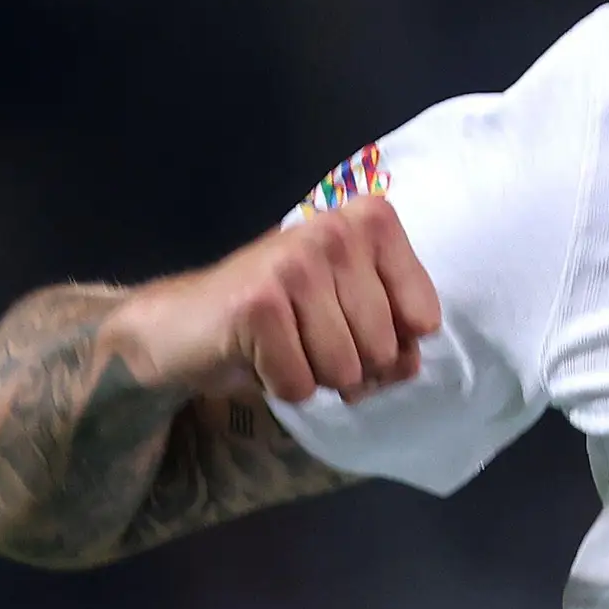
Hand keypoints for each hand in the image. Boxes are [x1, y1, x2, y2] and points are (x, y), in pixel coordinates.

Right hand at [98, 202, 440, 406]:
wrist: (183, 325)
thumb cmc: (282, 322)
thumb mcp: (353, 322)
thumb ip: (397, 340)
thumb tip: (407, 363)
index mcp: (371, 223)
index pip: (425, 319)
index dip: (390, 346)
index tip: (348, 325)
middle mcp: (337, 230)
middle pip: (384, 350)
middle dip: (347, 367)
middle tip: (304, 339)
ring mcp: (295, 262)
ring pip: (344, 370)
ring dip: (312, 376)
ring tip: (282, 344)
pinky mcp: (258, 302)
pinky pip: (299, 383)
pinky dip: (278, 385)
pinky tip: (255, 354)